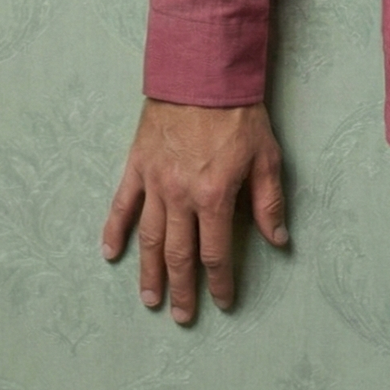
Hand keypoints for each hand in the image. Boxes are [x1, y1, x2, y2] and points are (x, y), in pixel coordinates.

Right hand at [101, 100, 287, 323]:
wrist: (203, 73)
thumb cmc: (239, 112)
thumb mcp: (266, 156)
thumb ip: (269, 201)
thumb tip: (279, 239)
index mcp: (214, 196)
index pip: (216, 253)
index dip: (219, 282)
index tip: (223, 301)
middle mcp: (180, 196)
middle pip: (179, 255)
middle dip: (182, 289)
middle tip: (181, 316)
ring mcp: (155, 182)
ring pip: (149, 239)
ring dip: (149, 273)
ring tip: (150, 300)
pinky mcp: (137, 165)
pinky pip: (122, 205)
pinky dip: (114, 231)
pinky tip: (110, 254)